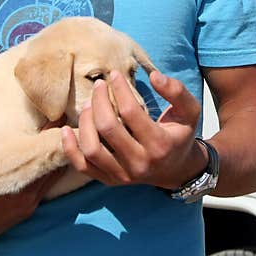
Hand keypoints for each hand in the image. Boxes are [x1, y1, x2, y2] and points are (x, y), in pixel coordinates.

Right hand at [0, 100, 65, 254]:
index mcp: (13, 182)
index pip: (42, 153)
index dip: (51, 134)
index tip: (57, 116)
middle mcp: (26, 196)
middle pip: (52, 164)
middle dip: (57, 144)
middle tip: (64, 122)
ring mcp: (28, 205)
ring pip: (52, 177)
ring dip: (55, 158)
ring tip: (61, 137)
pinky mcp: (26, 212)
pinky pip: (45, 189)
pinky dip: (49, 173)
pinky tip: (49, 159)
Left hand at [61, 70, 205, 189]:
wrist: (177, 170)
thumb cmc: (181, 135)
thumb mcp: (190, 111)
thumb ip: (176, 91)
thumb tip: (153, 76)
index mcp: (159, 145)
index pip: (131, 112)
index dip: (120, 89)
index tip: (114, 75)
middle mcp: (140, 163)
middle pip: (108, 128)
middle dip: (99, 101)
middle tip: (99, 85)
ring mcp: (123, 175)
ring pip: (92, 148)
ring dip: (85, 122)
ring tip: (89, 104)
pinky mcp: (110, 180)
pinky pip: (83, 166)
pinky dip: (70, 148)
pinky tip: (65, 129)